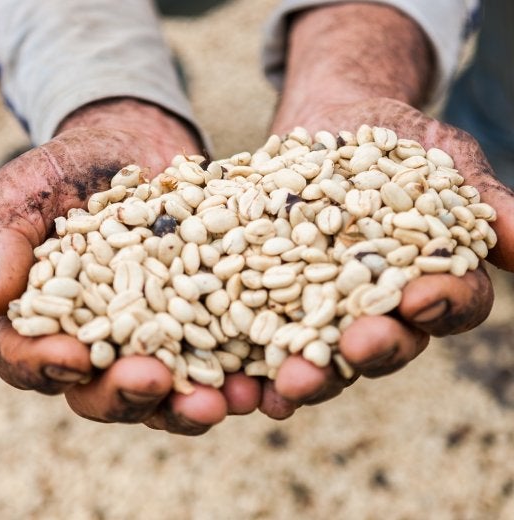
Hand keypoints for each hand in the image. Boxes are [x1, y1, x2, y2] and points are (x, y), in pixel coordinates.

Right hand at [0, 98, 263, 434]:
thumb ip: (4, 237)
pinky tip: (257, 377)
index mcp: (49, 323)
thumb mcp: (32, 190)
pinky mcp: (202, 323)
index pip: (33, 359)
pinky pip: (217, 356)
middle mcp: (101, 343)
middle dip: (126, 394)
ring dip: (188, 403)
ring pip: (165, 389)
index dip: (47, 365)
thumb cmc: (74, 170)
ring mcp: (156, 338)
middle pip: (103, 390)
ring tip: (218, 402)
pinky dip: (236, 370)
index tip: (74, 357)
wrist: (137, 151)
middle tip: (151, 382)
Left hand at [258, 96, 511, 414]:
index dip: (442, 305)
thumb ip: (481, 201)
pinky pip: (267, 326)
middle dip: (374, 348)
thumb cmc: (396, 137)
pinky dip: (257, 350)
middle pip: (385, 341)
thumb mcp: (442, 157)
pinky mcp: (274, 292)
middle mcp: (378, 304)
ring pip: (323, 348)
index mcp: (428, 278)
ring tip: (290, 379)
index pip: (451, 304)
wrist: (331, 118)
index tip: (422, 296)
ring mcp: (323, 303)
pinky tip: (243, 366)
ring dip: (312, 369)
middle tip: (357, 348)